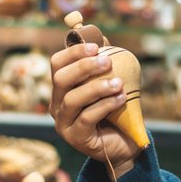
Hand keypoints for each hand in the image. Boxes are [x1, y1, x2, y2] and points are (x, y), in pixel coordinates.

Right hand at [49, 42, 141, 173]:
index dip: (73, 52)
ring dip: (97, 87)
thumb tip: (101, 36)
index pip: (57, 64)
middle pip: (60, 79)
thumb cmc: (115, 113)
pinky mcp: (76, 138)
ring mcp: (64, 123)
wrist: (124, 145)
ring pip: (73, 99)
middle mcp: (57, 106)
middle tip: (108, 61)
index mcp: (61, 89)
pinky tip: (121, 98)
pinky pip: (87, 117)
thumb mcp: (108, 85)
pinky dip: (105, 105)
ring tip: (119, 83)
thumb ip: (102, 64)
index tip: (96, 47)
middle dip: (84, 67)